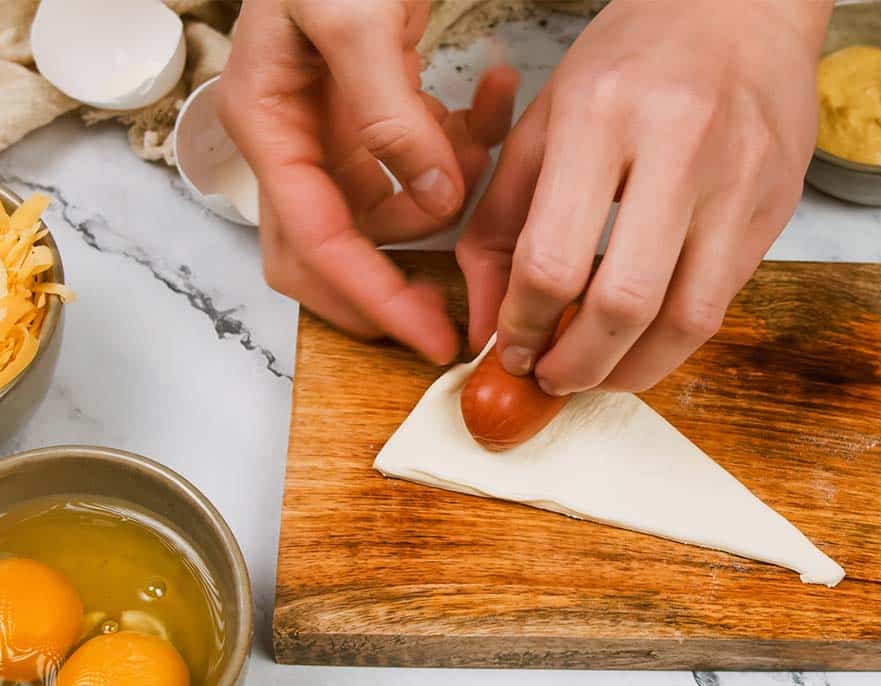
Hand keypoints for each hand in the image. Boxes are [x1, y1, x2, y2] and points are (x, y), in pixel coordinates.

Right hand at [219, 0, 516, 362]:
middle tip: (459, 317)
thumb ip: (387, 113)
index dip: (373, 300)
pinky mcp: (379, 121)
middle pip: (330, 257)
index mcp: (269, 127)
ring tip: (487, 124)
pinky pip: (426, 162)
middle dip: (394, 289)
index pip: (314, 245)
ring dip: (452, 190)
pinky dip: (467, 142)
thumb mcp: (349, 16)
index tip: (432, 339)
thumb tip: (436, 201)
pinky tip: (492, 93)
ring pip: (395, 212)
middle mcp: (297, 143)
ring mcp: (338, 136)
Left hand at [456, 0, 830, 392]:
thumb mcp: (545, 118)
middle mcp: (678, 147)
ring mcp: (739, 180)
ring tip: (601, 373)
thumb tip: (488, 322)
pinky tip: (645, 336)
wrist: (742, 7)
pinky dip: (676, 338)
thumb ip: (503, 221)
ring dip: (635, 370)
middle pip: (625, 302)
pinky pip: (723, 300)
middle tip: (554, 379)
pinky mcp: (775, 207)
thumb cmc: (634, 57)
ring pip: (688, 320)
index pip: (552, 258)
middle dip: (579, 366)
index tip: (512, 349)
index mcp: (600, 116)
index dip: (524, 326)